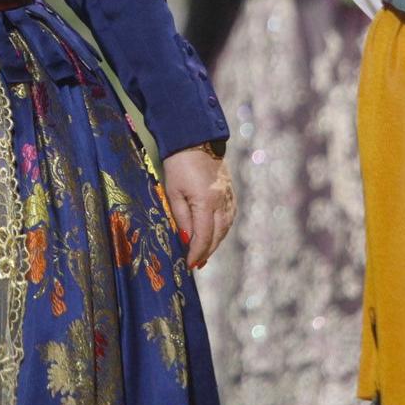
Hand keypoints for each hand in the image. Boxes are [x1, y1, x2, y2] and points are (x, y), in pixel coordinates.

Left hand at [162, 145, 235, 269]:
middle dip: (207, 251)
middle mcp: (222, 202)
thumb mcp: (173, 192)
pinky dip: (222, 229)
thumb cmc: (178, 164)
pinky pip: (229, 217)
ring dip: (216, 242)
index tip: (189, 265)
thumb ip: (181, 217)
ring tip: (204, 253)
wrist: (196, 139)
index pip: (204, 236)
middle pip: (218, 235)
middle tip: (197, 264)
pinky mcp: (230, 191)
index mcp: (207, 202)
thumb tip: (186, 240)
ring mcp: (229, 196)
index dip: (197, 253)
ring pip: (226, 227)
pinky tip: (215, 234)